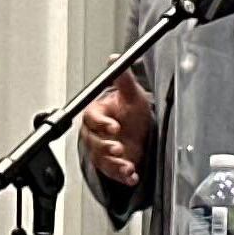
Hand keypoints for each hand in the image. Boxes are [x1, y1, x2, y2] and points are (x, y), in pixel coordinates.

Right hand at [78, 69, 151, 187]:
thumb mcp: (132, 94)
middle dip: (105, 146)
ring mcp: (102, 151)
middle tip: (118, 147)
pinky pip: (113, 173)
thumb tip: (116, 58)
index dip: (102, 124)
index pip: (92, 119)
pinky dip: (123, 176)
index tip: (113, 126)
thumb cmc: (132, 112)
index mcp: (97, 115)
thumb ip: (123, 79)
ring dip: (114, 164)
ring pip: (101, 159)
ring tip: (127, 165)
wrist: (141, 132)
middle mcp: (96, 134)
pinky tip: (132, 176)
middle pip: (93, 142)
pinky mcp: (111, 165)